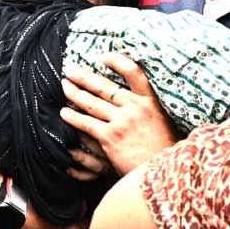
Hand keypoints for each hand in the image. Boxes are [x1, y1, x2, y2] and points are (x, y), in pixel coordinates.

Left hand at [61, 56, 176, 176]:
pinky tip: (64, 113)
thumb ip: (148, 109)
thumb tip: (131, 99)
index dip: (117, 61)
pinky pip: (87, 123)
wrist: (165, 171)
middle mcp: (135, 107)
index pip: (134, 72)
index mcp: (151, 101)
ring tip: (64, 87)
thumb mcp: (164, 121)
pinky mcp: (110, 137)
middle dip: (84, 77)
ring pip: (92, 103)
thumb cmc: (164, 149)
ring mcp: (122, 121)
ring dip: (74, 93)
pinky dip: (73, 117)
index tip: (104, 57)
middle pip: (104, 86)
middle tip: (71, 71)